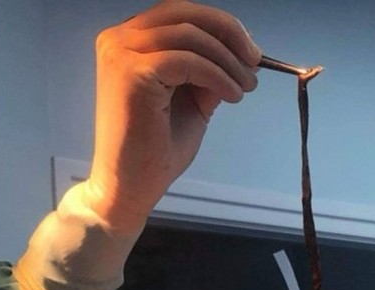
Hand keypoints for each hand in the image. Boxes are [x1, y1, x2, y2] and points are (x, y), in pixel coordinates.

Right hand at [85, 1, 260, 232]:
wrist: (130, 187)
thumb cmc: (155, 150)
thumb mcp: (192, 101)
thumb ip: (210, 72)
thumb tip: (243, 55)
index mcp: (128, 41)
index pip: (179, 13)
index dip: (219, 25)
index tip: (248, 51)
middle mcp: (119, 40)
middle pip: (184, 14)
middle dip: (228, 33)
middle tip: (255, 60)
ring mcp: (122, 55)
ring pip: (191, 37)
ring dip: (228, 60)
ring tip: (246, 86)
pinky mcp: (132, 75)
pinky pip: (190, 61)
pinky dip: (219, 76)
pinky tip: (232, 95)